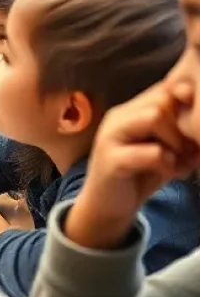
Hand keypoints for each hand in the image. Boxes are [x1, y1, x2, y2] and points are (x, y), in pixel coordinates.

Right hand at [66, 82, 198, 250]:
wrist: (106, 206)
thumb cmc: (139, 174)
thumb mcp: (164, 149)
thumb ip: (179, 132)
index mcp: (130, 111)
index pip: (164, 90)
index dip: (186, 105)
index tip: (195, 128)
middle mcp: (118, 117)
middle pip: (162, 100)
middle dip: (183, 126)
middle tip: (187, 150)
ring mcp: (110, 137)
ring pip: (154, 117)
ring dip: (176, 141)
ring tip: (177, 160)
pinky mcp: (111, 160)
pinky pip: (151, 152)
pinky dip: (167, 162)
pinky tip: (169, 173)